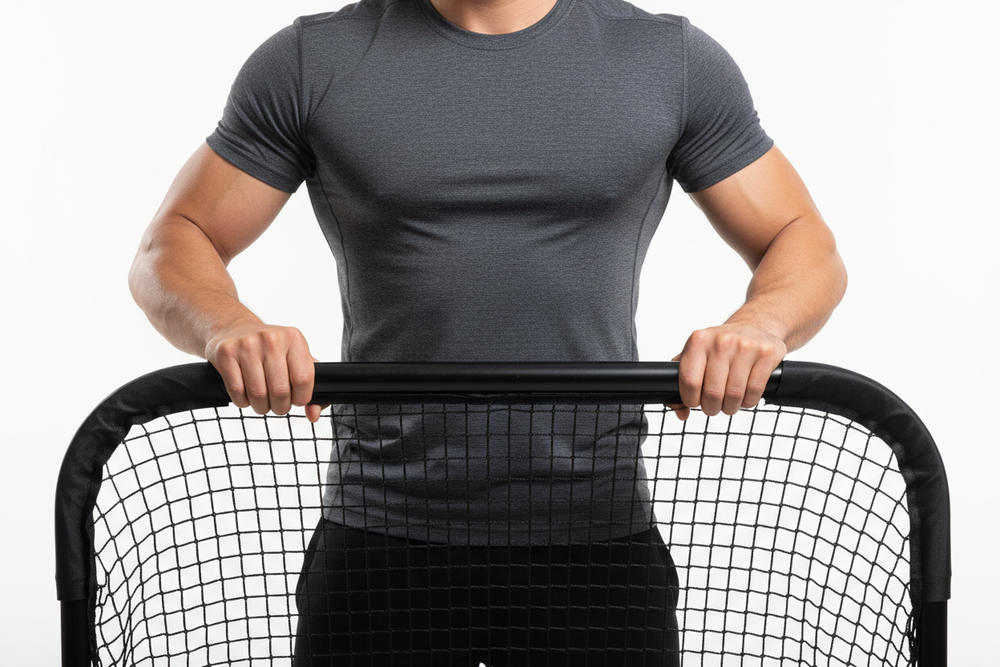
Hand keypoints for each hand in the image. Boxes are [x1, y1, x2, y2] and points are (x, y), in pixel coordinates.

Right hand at [205, 323, 322, 422]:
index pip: (304, 379)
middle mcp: (271, 339)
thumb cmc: (269, 348)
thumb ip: (310, 386)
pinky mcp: (226, 353)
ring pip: (258, 394)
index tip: (296, 399)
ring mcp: (247, 345)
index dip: (301, 398)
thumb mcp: (294, 358)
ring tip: (262, 402)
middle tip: (277, 404)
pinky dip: (243, 402)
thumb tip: (314, 414)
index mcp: (294, 339)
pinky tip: (246, 395)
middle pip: (280, 391)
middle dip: (280, 406)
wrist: (234, 328)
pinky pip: (237, 392)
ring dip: (261, 407)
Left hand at [671, 322, 785, 420]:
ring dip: (730, 407)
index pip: (689, 381)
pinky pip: (755, 391)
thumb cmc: (720, 346)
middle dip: (711, 407)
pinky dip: (748, 402)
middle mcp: (721, 341)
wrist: (753, 326)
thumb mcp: (696, 355)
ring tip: (728, 403)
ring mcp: (745, 346)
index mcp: (698, 340)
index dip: (690, 399)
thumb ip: (683, 382)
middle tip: (713, 406)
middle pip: (713, 392)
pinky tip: (744, 397)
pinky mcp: (766, 354)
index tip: (694, 401)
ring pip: (735, 395)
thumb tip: (681, 412)